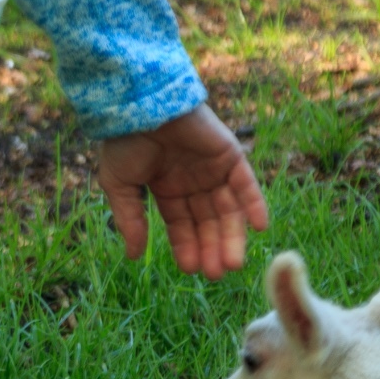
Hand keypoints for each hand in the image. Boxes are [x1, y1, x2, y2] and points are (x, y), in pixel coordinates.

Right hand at [98, 105, 269, 278]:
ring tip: (232, 263)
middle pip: (209, 221)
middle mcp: (193, 181)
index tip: (192, 270)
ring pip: (228, 208)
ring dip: (233, 235)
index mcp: (167, 188)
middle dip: (212, 247)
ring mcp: (213, 168)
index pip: (182, 225)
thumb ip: (130, 219)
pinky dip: (254, 204)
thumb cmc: (123, 142)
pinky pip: (246, 183)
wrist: (139, 105)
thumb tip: (134, 256)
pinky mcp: (230, 154)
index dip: (188, 247)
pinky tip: (259, 228)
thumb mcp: (120, 186)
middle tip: (216, 274)